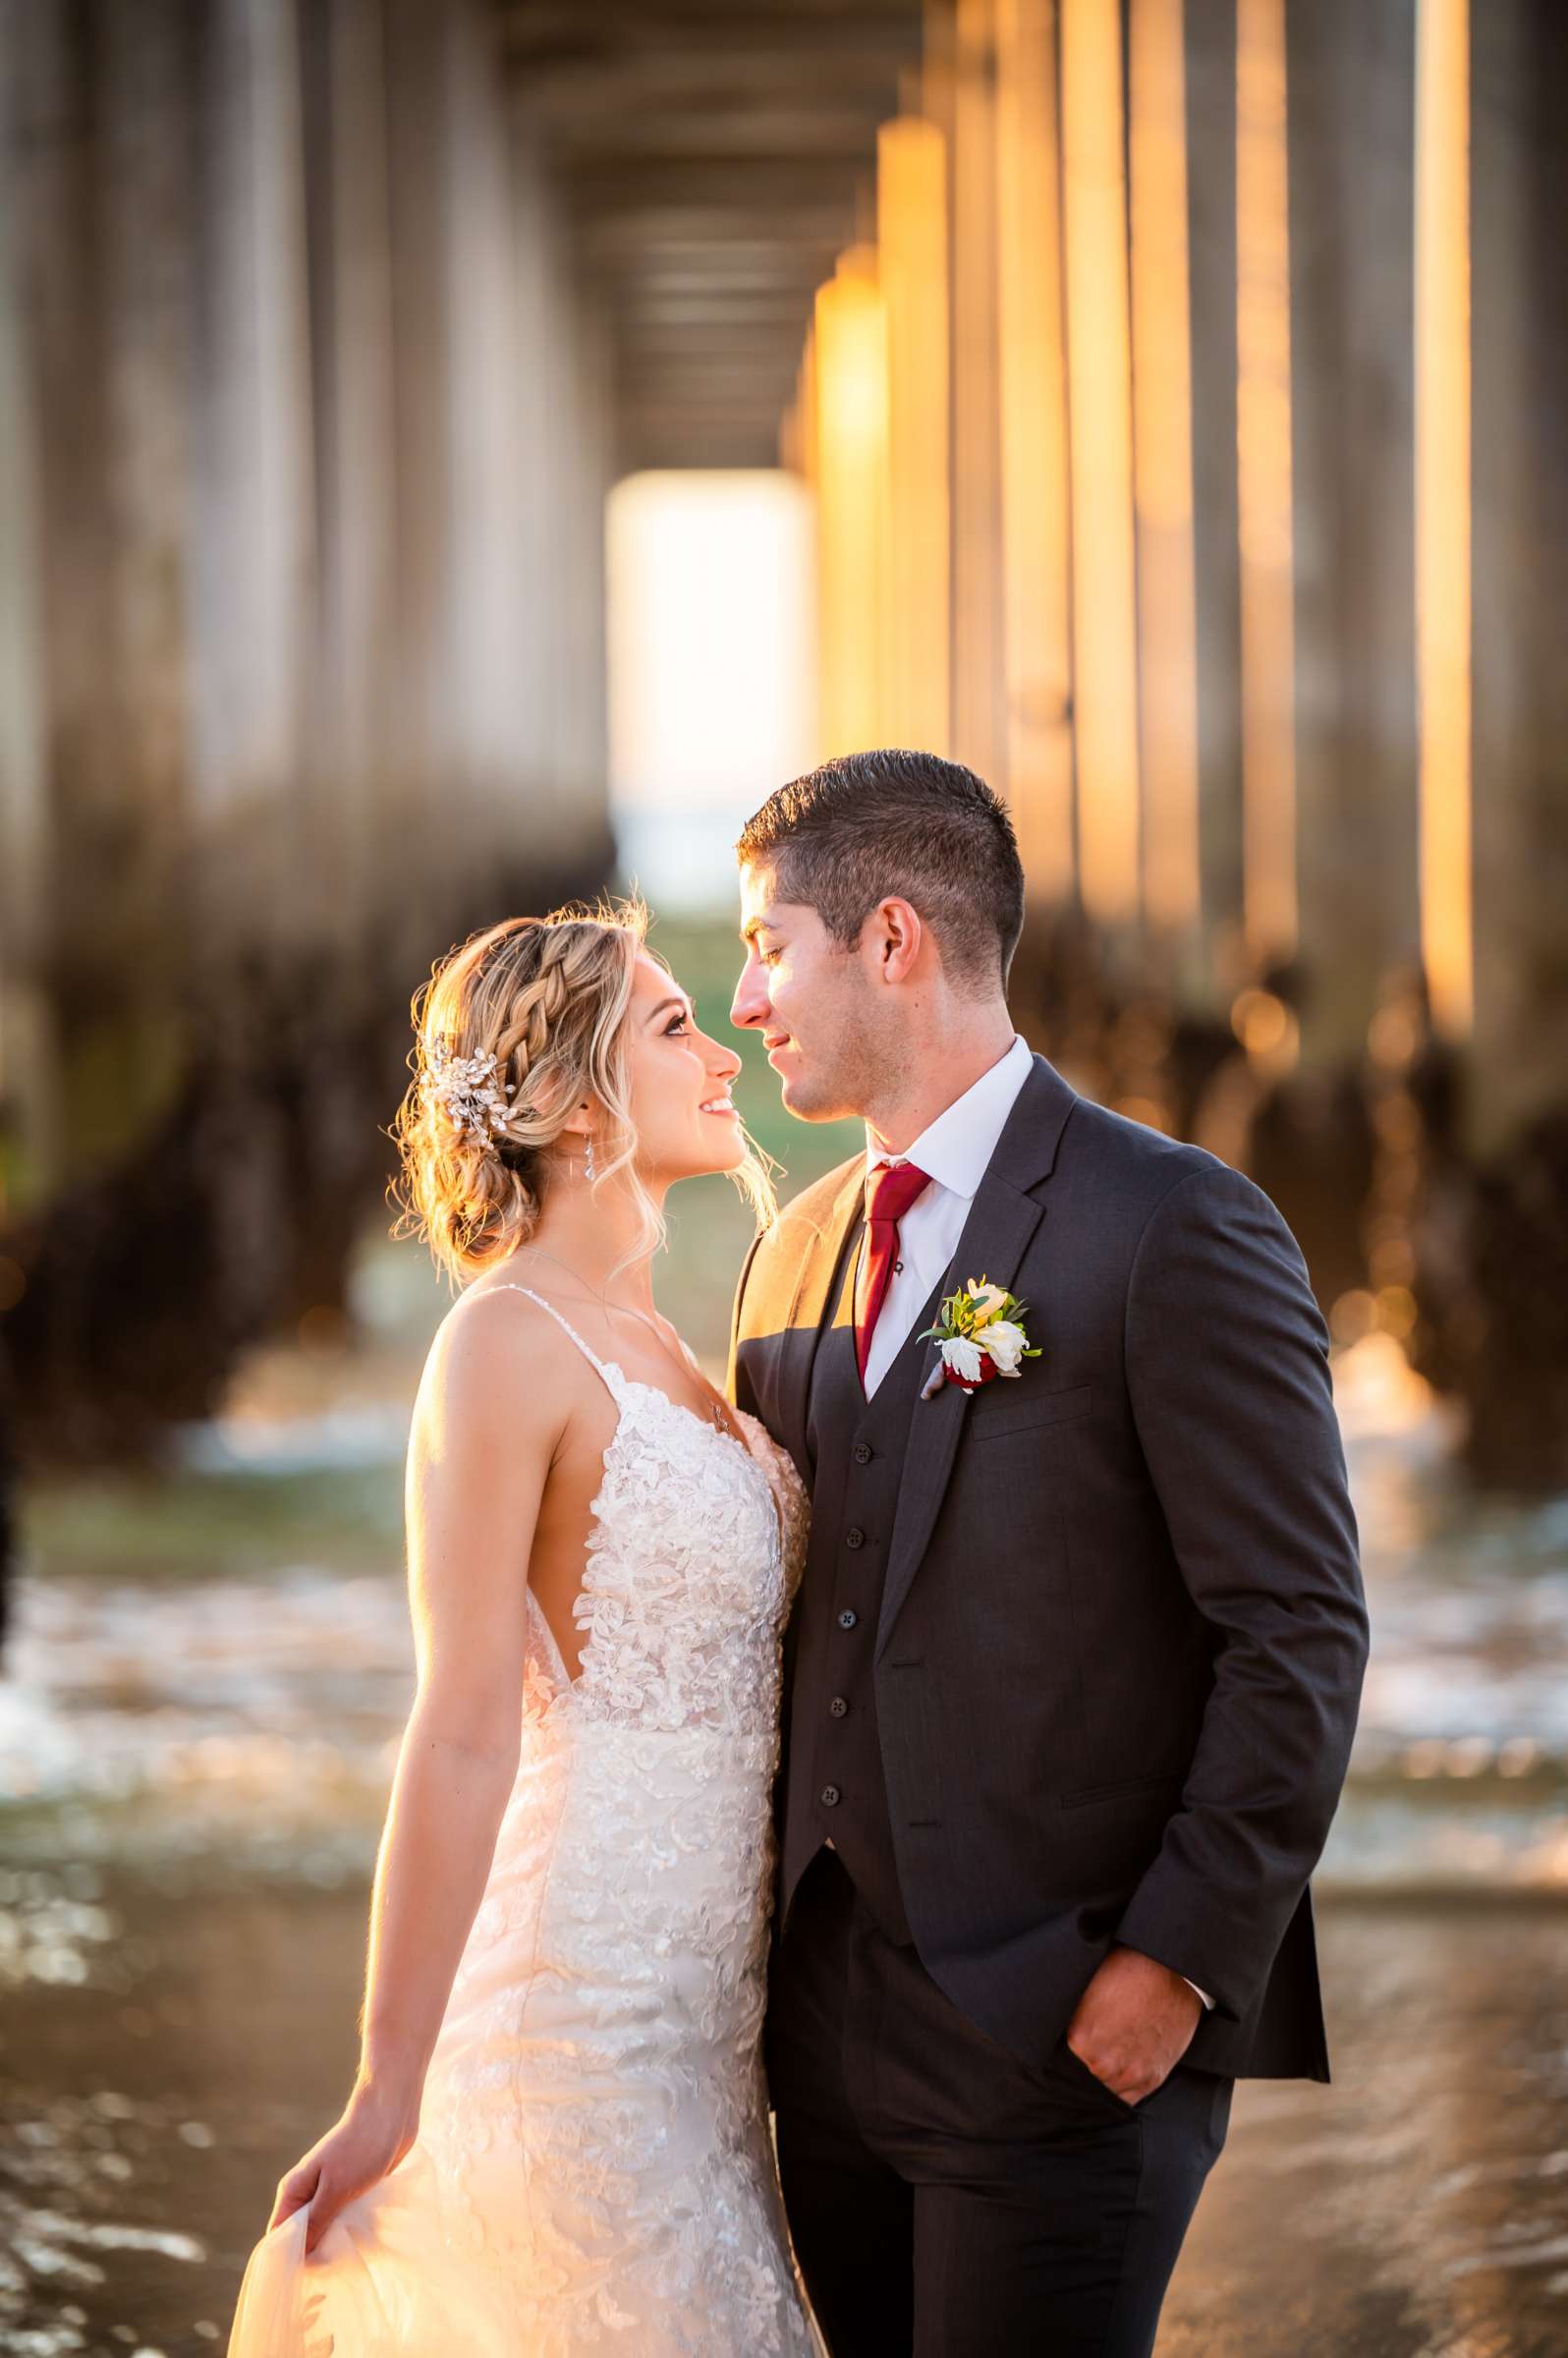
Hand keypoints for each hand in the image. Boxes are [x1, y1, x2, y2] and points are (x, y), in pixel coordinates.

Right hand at [268, 2078, 419, 2255]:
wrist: (390, 2113)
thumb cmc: (361, 2147)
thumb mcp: (336, 2189)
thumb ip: (316, 2222)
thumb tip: (299, 2257)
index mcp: (294, 2191)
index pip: (281, 2237)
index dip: (291, 2260)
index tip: (310, 2280)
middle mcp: (308, 2194)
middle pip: (304, 2237)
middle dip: (318, 2254)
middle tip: (338, 2270)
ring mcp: (330, 2192)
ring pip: (326, 2229)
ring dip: (338, 2242)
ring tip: (354, 2256)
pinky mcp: (351, 2191)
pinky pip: (345, 2219)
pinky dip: (353, 2229)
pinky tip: (366, 2239)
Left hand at [1064, 1945, 1201, 2106]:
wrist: (1171, 1972)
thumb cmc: (1126, 1972)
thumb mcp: (1085, 1989)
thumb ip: (1069, 2020)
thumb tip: (1055, 2029)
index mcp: (1081, 2042)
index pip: (1059, 2061)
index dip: (1060, 2053)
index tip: (1066, 2046)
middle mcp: (1104, 2065)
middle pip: (1080, 2080)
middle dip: (1080, 2067)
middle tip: (1084, 2053)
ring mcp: (1131, 2075)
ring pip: (1103, 2092)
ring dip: (1100, 2080)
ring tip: (1102, 2060)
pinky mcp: (1152, 2079)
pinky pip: (1126, 2100)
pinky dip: (1119, 2089)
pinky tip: (1116, 2072)